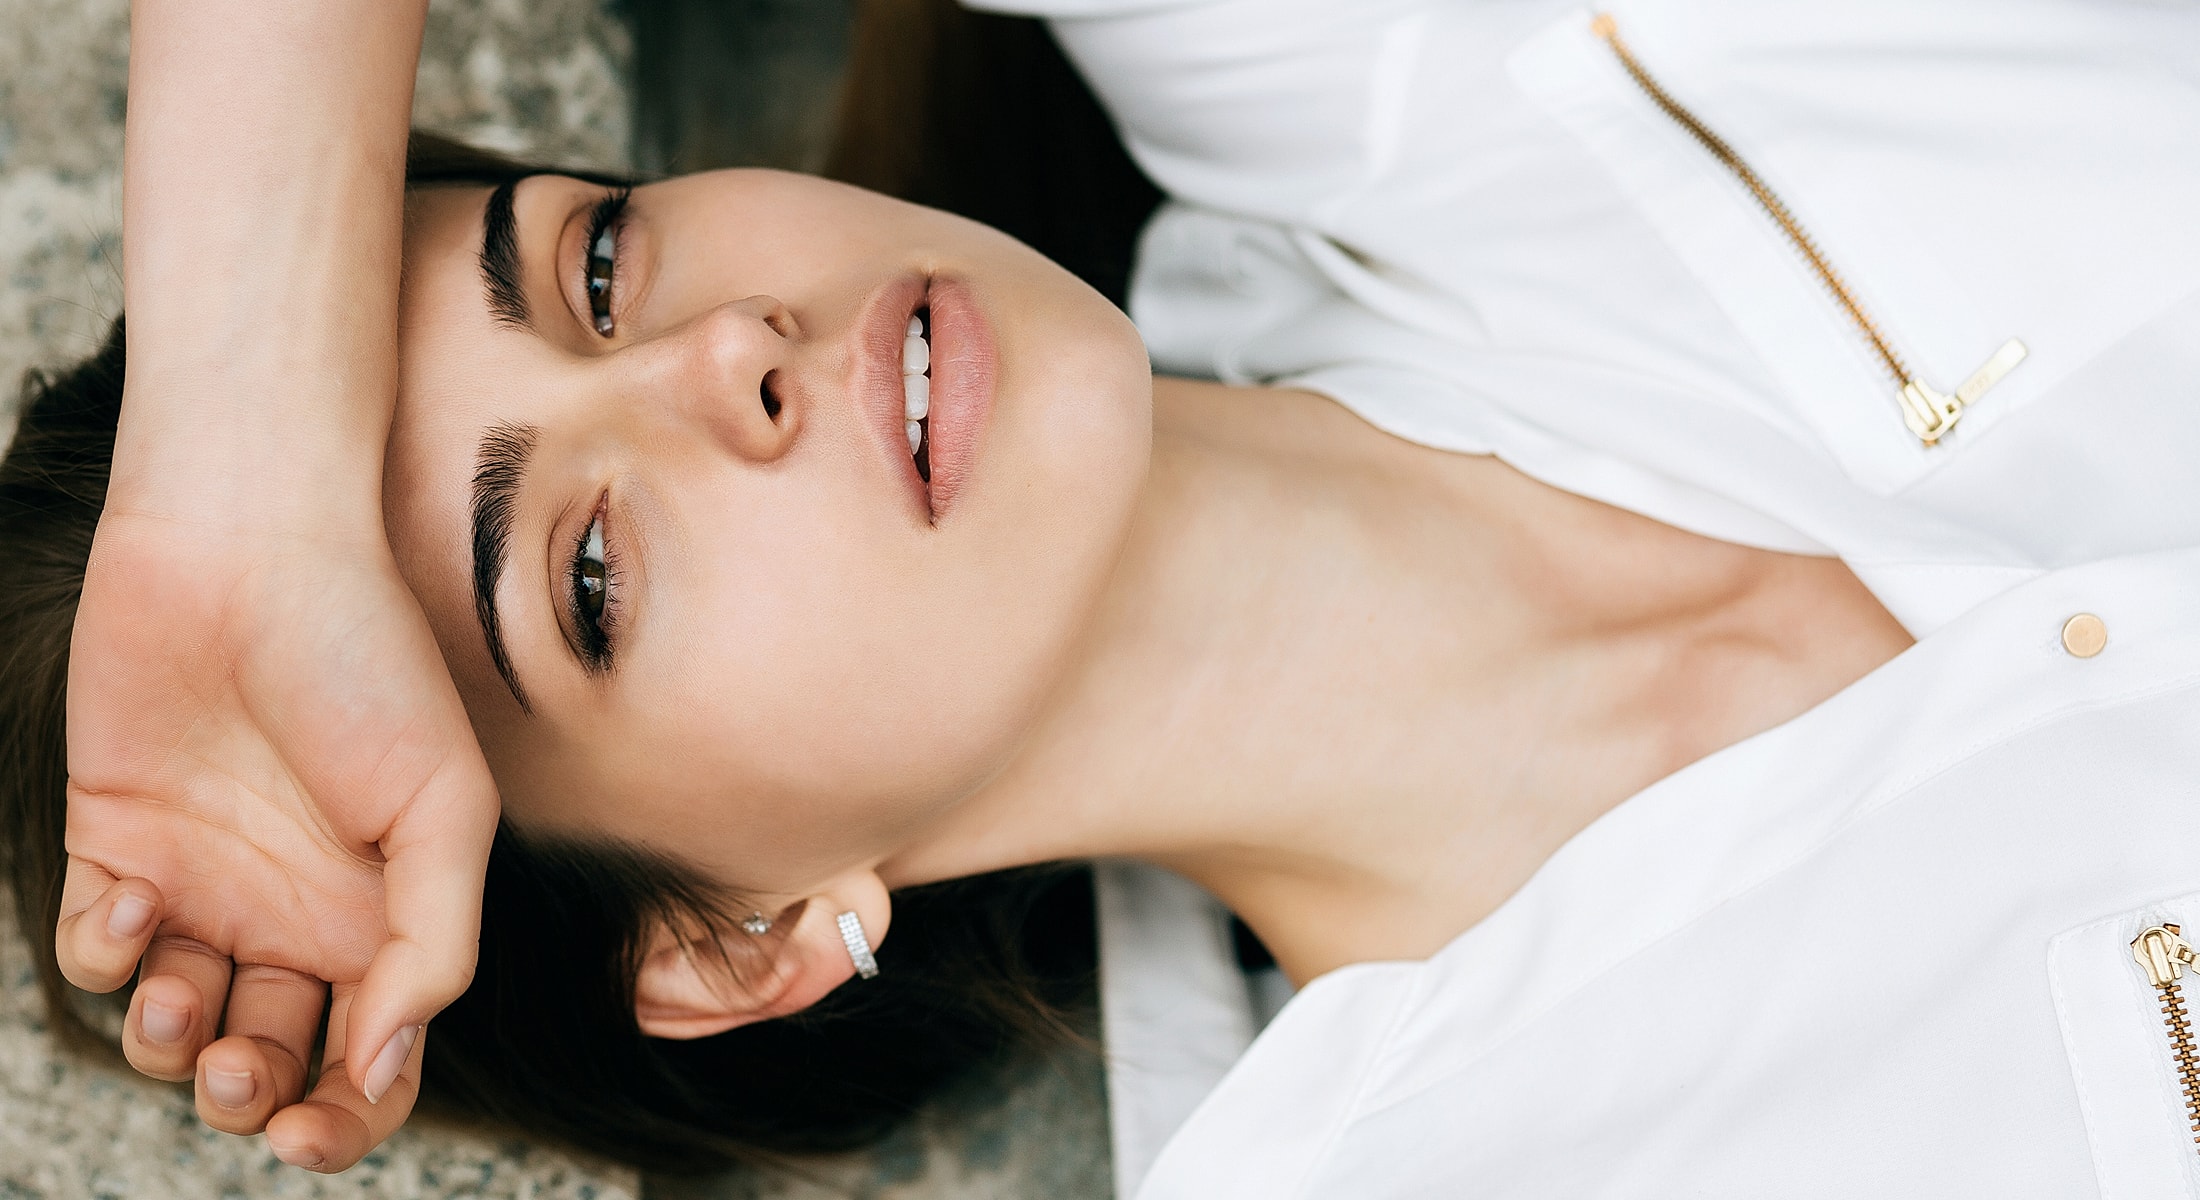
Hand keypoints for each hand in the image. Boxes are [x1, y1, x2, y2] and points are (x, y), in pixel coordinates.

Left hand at [57, 502, 497, 1170]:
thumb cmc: (367, 663)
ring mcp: (207, 884)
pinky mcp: (119, 847)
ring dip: (172, 1045)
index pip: (376, 1062)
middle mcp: (296, 913)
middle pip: (273, 1062)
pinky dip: (107, 958)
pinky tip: (132, 905)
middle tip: (241, 1069)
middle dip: (251, 1094)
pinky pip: (100, 953)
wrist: (247, 549)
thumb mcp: (447, 809)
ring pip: (178, 1027)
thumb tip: (384, 1067)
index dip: (348, 1119)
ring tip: (179, 995)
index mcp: (385, 915)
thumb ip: (434, 946)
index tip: (311, 1127)